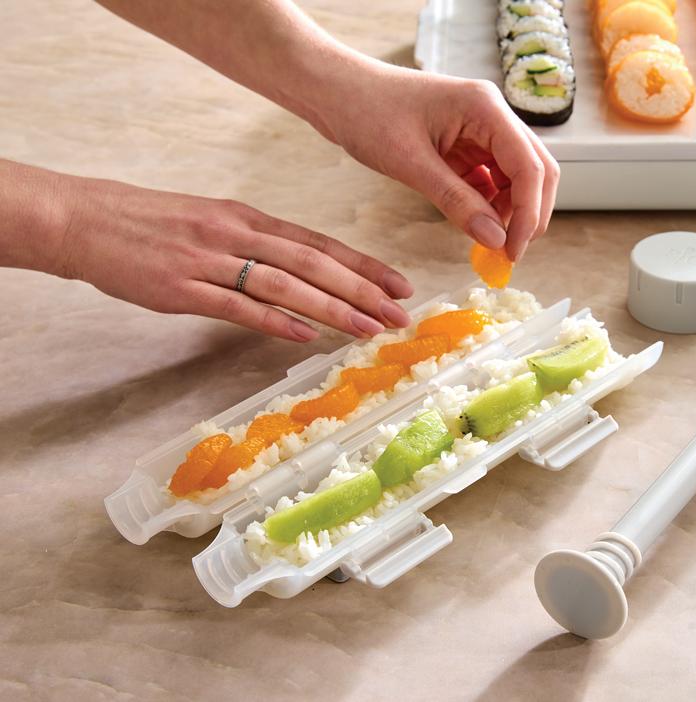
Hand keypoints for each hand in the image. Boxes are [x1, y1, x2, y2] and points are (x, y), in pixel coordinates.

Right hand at [55, 174, 414, 341]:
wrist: (84, 220)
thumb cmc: (151, 224)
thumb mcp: (213, 223)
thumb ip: (257, 245)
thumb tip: (301, 270)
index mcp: (248, 218)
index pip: (319, 243)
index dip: (364, 265)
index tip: (399, 284)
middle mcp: (237, 235)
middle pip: (313, 263)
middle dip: (362, 290)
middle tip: (399, 313)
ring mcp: (210, 261)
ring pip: (286, 284)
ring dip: (333, 308)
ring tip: (368, 328)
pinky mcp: (183, 289)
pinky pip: (238, 305)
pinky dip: (275, 320)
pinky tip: (306, 335)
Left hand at [311, 58, 559, 262]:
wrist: (335, 91)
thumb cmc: (366, 112)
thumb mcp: (410, 163)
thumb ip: (456, 202)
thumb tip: (495, 239)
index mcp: (485, 108)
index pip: (530, 166)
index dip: (528, 213)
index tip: (512, 250)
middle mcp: (492, 115)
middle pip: (536, 170)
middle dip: (528, 214)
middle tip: (509, 253)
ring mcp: (481, 129)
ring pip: (517, 177)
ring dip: (509, 211)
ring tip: (488, 243)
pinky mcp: (467, 143)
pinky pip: (492, 179)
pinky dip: (489, 204)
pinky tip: (474, 223)